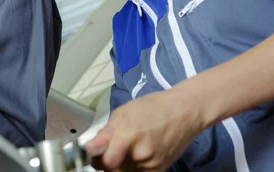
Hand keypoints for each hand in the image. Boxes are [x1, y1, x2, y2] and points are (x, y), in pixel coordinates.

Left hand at [86, 89, 202, 170]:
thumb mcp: (123, 112)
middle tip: (114, 145)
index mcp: (128, 134)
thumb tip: (89, 148)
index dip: (96, 158)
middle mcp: (140, 154)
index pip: (105, 162)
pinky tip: (138, 152)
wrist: (184, 112)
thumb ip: (105, 133)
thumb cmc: (153, 107)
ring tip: (129, 146)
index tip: (94, 152)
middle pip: (112, 169)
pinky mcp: (159, 171)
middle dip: (108, 160)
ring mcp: (151, 165)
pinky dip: (133, 167)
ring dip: (120, 164)